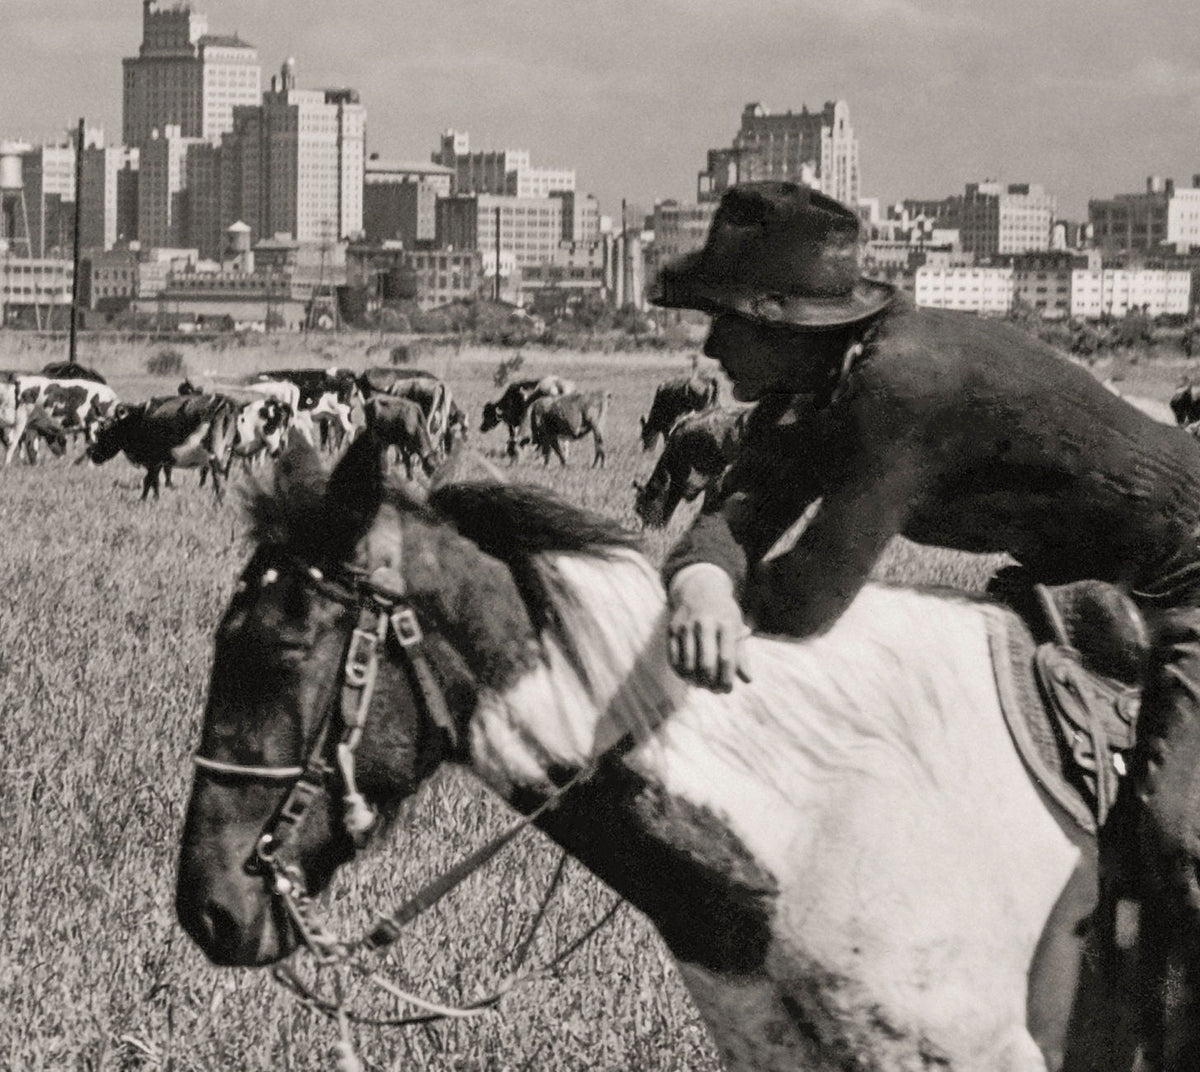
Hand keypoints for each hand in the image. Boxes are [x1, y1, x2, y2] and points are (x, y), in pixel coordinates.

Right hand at [667, 565, 751, 691]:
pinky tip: (687, 677)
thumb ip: (741, 654)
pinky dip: (680, 672)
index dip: (726, 679)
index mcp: (725, 624)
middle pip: (706, 663)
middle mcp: (705, 624)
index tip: (727, 690)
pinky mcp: (672, 629)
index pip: (726, 659)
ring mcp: (686, 626)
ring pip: (688, 663)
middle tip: (713, 690)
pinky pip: (673, 658)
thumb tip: (747, 680)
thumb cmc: (723, 613)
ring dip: (694, 680)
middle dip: (710, 683)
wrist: (700, 588)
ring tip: (701, 685)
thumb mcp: (736, 628)